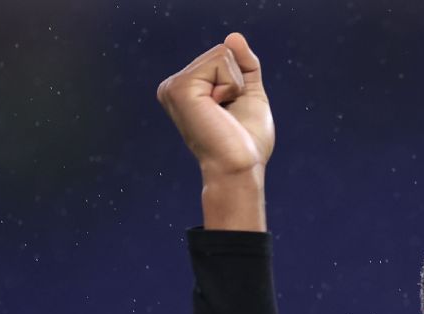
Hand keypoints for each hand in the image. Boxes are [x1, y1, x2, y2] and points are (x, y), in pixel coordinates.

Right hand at [157, 32, 272, 229]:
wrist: (240, 167)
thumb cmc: (246, 141)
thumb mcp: (249, 94)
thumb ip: (244, 64)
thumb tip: (233, 36)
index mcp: (186, 88)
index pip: (223, 56)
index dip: (240, 81)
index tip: (231, 112)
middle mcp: (174, 85)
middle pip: (223, 51)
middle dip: (238, 81)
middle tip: (228, 114)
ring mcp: (174, 86)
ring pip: (223, 54)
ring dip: (235, 85)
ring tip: (223, 112)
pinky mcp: (181, 87)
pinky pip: (221, 61)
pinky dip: (232, 85)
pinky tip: (219, 109)